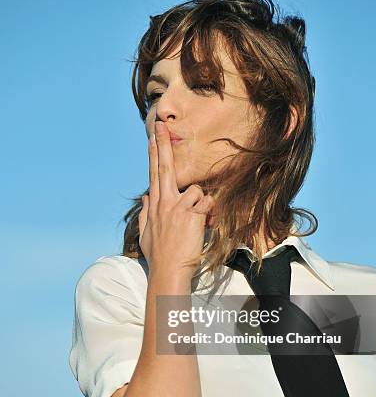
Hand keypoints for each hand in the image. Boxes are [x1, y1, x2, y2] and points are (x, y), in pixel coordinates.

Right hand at [138, 121, 214, 278]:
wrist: (168, 271)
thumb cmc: (159, 256)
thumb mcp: (146, 234)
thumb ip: (145, 213)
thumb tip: (145, 197)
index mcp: (155, 206)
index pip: (153, 174)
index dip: (154, 154)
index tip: (152, 137)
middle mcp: (164, 202)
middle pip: (165, 167)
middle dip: (163, 144)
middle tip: (160, 126)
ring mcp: (177, 207)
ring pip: (197, 191)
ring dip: (201, 205)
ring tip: (197, 223)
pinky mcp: (192, 215)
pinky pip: (208, 205)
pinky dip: (210, 215)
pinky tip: (204, 227)